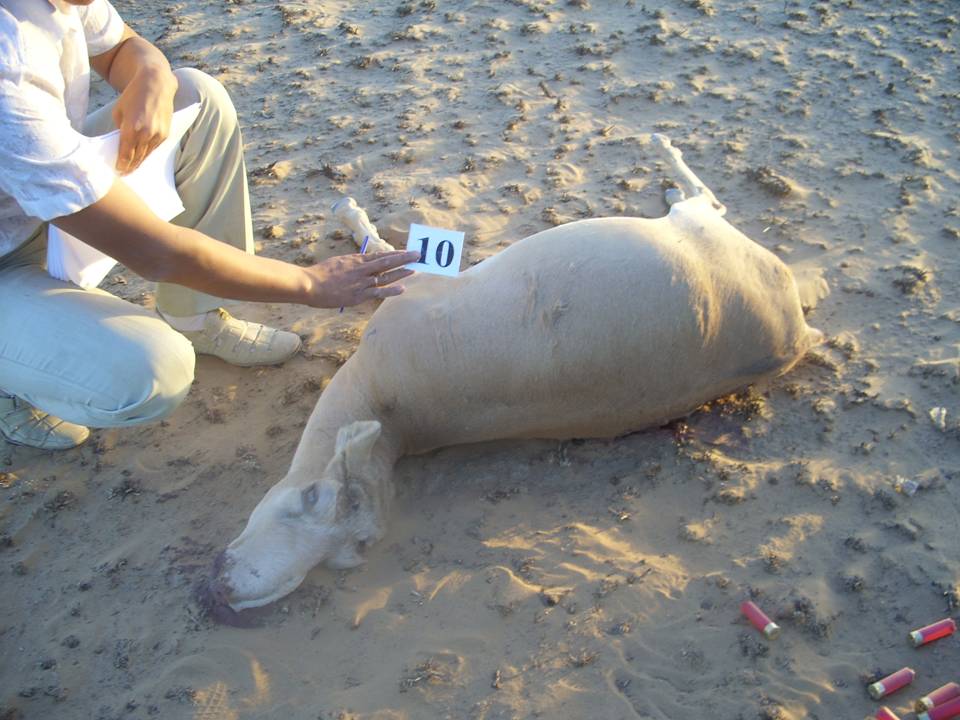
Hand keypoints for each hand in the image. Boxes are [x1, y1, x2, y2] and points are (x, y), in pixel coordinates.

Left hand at [111, 65, 177, 173]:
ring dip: (139, 162)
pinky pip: (154, 148)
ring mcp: (157, 135)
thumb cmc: (133, 95)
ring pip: (147, 155)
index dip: (121, 164)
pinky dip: (148, 153)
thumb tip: (121, 142)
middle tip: (124, 173)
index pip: (126, 153)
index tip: (118, 170)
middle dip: (130, 166)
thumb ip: (119, 128)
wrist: (156, 85)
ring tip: (132, 168)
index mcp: (131, 128)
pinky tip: (142, 156)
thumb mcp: (118, 111)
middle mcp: (146, 134)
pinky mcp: (165, 134)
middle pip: (137, 157)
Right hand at [304, 250, 421, 307]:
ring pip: (386, 275)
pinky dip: (391, 290)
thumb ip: (351, 264)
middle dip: (404, 258)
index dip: (395, 253)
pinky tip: (403, 288)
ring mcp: (361, 282)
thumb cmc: (319, 274)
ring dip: (402, 272)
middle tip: (419, 254)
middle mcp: (361, 269)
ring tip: (415, 269)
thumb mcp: (337, 263)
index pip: (379, 255)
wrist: (309, 284)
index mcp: (355, 260)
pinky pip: (378, 292)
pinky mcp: (358, 295)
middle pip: (387, 261)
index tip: (406, 251)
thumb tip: (359, 264)